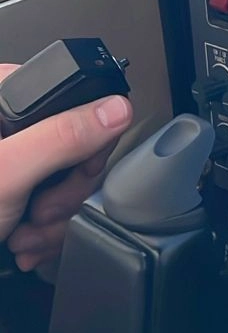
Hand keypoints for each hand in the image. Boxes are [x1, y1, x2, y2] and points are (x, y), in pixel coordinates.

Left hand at [0, 64, 132, 275]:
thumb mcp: (7, 173)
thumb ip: (60, 137)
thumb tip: (112, 109)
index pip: (69, 94)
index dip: (87, 132)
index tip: (79, 163)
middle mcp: (3, 126)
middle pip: (74, 142)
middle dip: (64, 188)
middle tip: (41, 204)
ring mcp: (10, 159)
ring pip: (66, 177)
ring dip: (53, 217)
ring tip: (24, 230)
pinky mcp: (14, 189)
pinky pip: (52, 199)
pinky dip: (43, 227)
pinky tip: (23, 238)